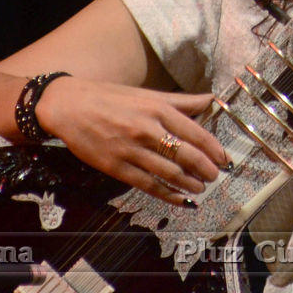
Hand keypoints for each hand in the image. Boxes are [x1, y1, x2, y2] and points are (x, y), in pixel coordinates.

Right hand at [34, 77, 229, 206]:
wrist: (69, 106)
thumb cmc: (110, 98)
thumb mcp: (147, 94)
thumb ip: (180, 101)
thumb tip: (210, 99)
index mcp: (157, 109)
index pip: (194, 132)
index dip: (213, 149)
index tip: (224, 159)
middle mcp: (147, 129)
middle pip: (185, 155)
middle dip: (205, 169)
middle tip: (214, 177)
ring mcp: (131, 150)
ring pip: (169, 173)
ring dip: (189, 184)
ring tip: (200, 188)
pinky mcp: (116, 167)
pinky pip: (148, 185)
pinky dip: (167, 194)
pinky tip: (179, 199)